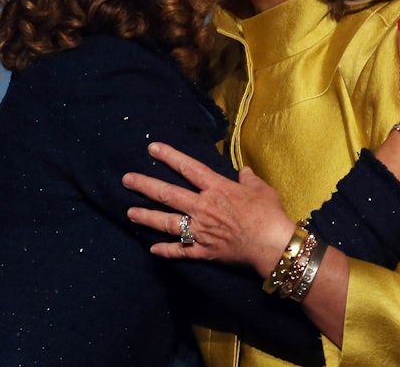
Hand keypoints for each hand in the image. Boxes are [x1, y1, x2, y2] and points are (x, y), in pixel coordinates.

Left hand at [123, 142, 294, 277]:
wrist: (272, 244)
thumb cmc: (269, 213)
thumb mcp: (261, 189)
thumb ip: (249, 179)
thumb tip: (244, 171)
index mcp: (217, 188)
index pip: (188, 168)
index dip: (169, 156)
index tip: (152, 148)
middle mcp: (203, 207)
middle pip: (168, 194)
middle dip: (145, 185)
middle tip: (126, 179)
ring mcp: (201, 230)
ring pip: (167, 222)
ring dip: (147, 217)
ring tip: (129, 212)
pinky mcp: (204, 251)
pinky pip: (180, 251)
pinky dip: (166, 251)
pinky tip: (152, 250)